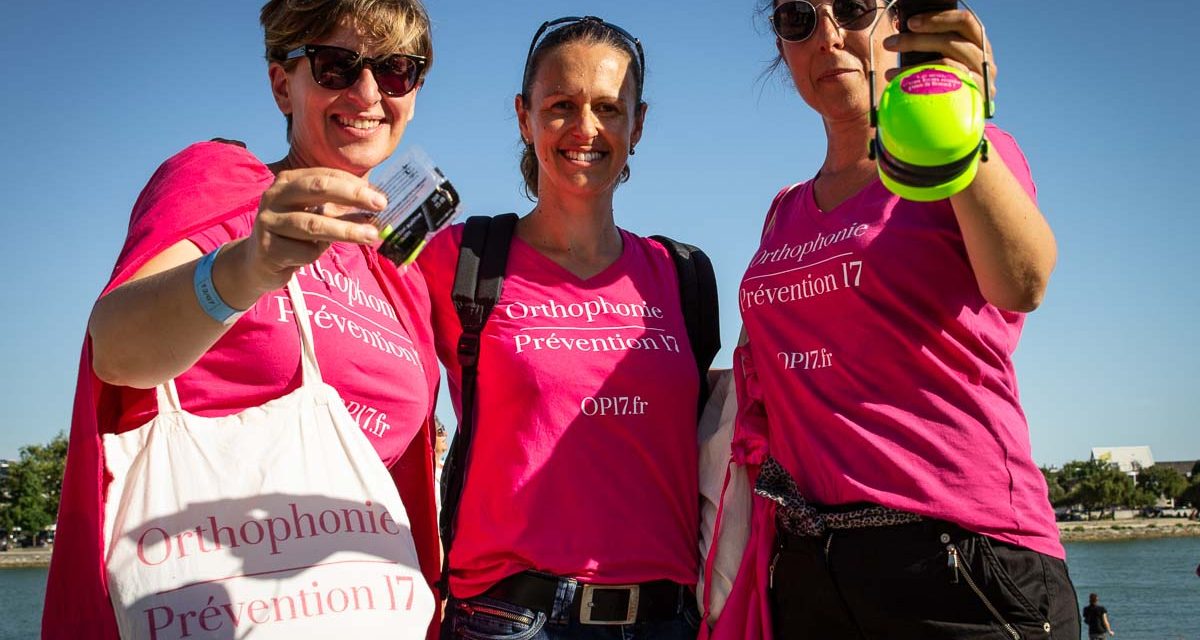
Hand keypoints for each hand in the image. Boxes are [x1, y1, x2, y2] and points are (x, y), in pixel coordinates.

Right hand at [242, 167, 386, 292]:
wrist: (258, 263)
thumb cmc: (295, 235)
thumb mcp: (315, 214)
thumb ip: (340, 206)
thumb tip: (377, 204)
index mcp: (288, 181)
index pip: (325, 175)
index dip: (354, 185)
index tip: (380, 197)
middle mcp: (274, 196)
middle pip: (317, 189)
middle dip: (352, 195)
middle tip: (380, 204)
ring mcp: (268, 221)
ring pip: (314, 224)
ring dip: (346, 231)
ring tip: (371, 236)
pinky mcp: (267, 248)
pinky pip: (305, 252)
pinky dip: (316, 254)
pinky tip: (309, 255)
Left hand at [883, 9, 996, 94]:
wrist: (959, 125)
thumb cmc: (946, 88)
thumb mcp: (942, 62)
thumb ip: (933, 47)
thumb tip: (905, 33)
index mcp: (978, 43)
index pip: (964, 22)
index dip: (937, 18)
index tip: (910, 23)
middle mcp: (984, 58)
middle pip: (953, 40)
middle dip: (917, 40)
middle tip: (890, 43)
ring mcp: (983, 78)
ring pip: (947, 62)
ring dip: (912, 66)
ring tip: (889, 72)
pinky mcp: (975, 97)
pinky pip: (946, 85)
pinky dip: (920, 82)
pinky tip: (900, 85)